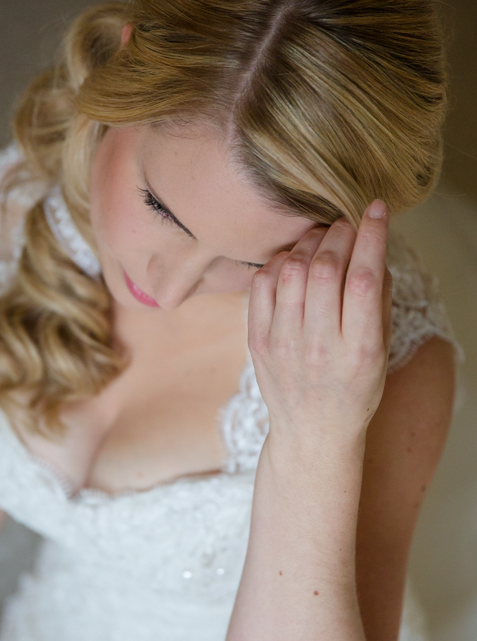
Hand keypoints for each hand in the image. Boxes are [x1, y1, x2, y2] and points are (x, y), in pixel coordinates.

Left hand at [248, 199, 391, 440]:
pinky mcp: (258, 343)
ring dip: (308, 244)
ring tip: (320, 238)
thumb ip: (379, 300)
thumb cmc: (355, 387)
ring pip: (292, 272)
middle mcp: (320, 347)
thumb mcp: (381, 350)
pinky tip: (292, 261)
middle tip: (344, 224)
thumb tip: (372, 246)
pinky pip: (262, 286)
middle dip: (338, 234)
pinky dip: (278, 263)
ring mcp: (284, 345)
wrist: (313, 431)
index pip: (364, 280)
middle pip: (326, 270)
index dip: (371, 236)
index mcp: (360, 350)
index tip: (375, 209)